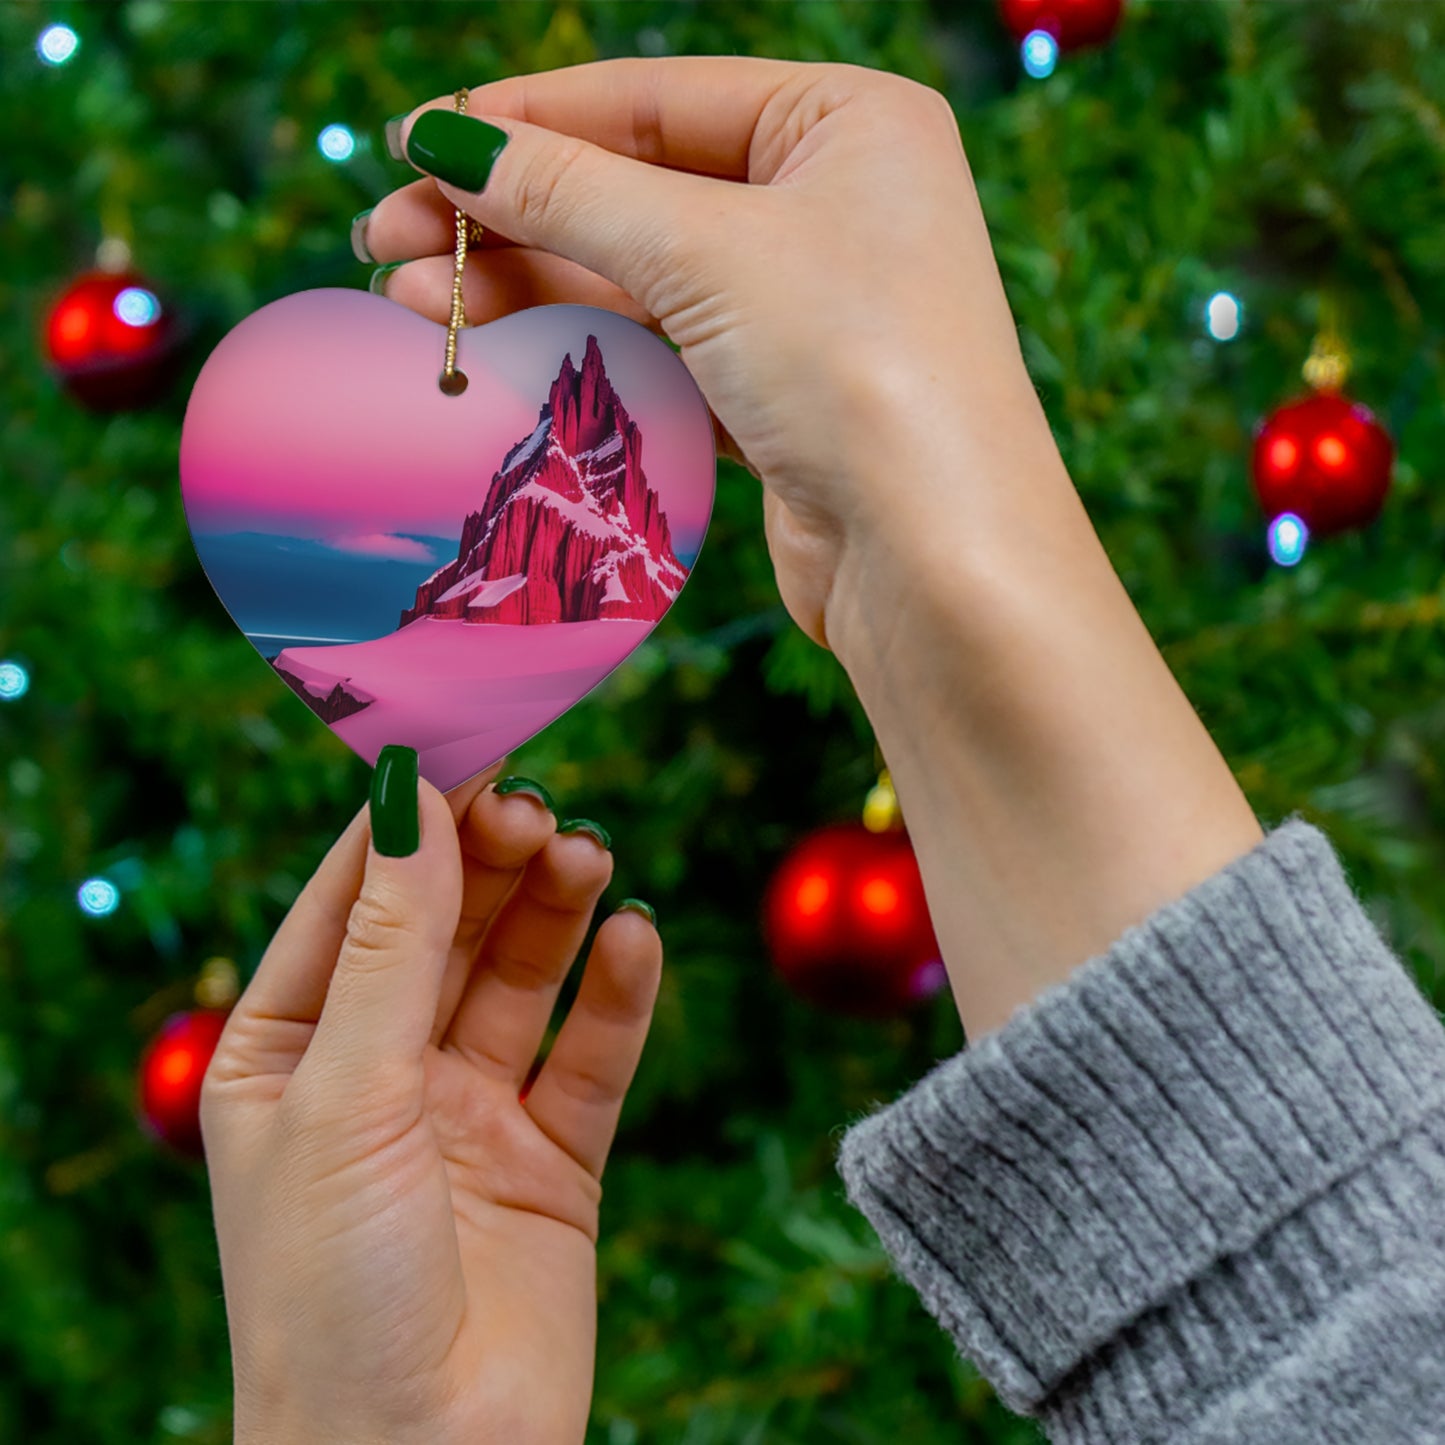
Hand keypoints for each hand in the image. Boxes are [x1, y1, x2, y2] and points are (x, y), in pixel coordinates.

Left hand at [201, 760, 661, 1444]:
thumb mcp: (346, 1095)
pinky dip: (617, 994)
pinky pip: (590, 1056)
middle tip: (540, 808)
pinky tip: (635, 938)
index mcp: (288, 1053)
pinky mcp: (552, 1160)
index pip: (351, 903)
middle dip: (491, 862)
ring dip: (556, 911)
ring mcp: (469, 1114)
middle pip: (446, 929)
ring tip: (590, 857)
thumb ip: (391, 944)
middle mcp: (379, 1074)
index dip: (407, 824)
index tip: (466, 744)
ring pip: (521, 978)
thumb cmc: (331, 1293)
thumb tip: (409, 795)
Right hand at [361, 59, 1262, 1039]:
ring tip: (411, 296)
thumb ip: (568, 191)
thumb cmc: (857, 368)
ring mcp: (808, 305)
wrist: (937, 559)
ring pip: (640, 275)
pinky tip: (491, 346)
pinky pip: (661, 346)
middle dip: (510, 213)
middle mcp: (834, 203)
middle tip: (386, 237)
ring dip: (526, 283)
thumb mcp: (704, 252)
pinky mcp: (781, 394)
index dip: (527, 119)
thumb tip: (443, 141)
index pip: (657, 98)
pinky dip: (580, 345)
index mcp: (848, 123)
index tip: (416, 143)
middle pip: (637, 188)